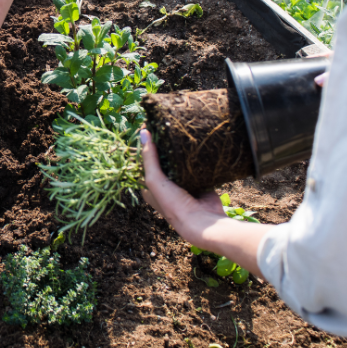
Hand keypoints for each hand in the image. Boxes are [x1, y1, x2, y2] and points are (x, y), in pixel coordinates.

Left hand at [140, 128, 224, 247]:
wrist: (203, 222)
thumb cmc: (173, 204)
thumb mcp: (155, 179)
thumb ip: (149, 157)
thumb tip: (143, 132)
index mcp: (151, 188)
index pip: (145, 162)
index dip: (146, 146)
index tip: (149, 127)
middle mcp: (165, 186)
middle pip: (163, 160)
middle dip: (164, 146)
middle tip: (166, 124)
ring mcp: (183, 184)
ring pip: (179, 162)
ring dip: (180, 150)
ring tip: (179, 129)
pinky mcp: (198, 182)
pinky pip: (195, 166)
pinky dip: (195, 156)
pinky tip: (194, 142)